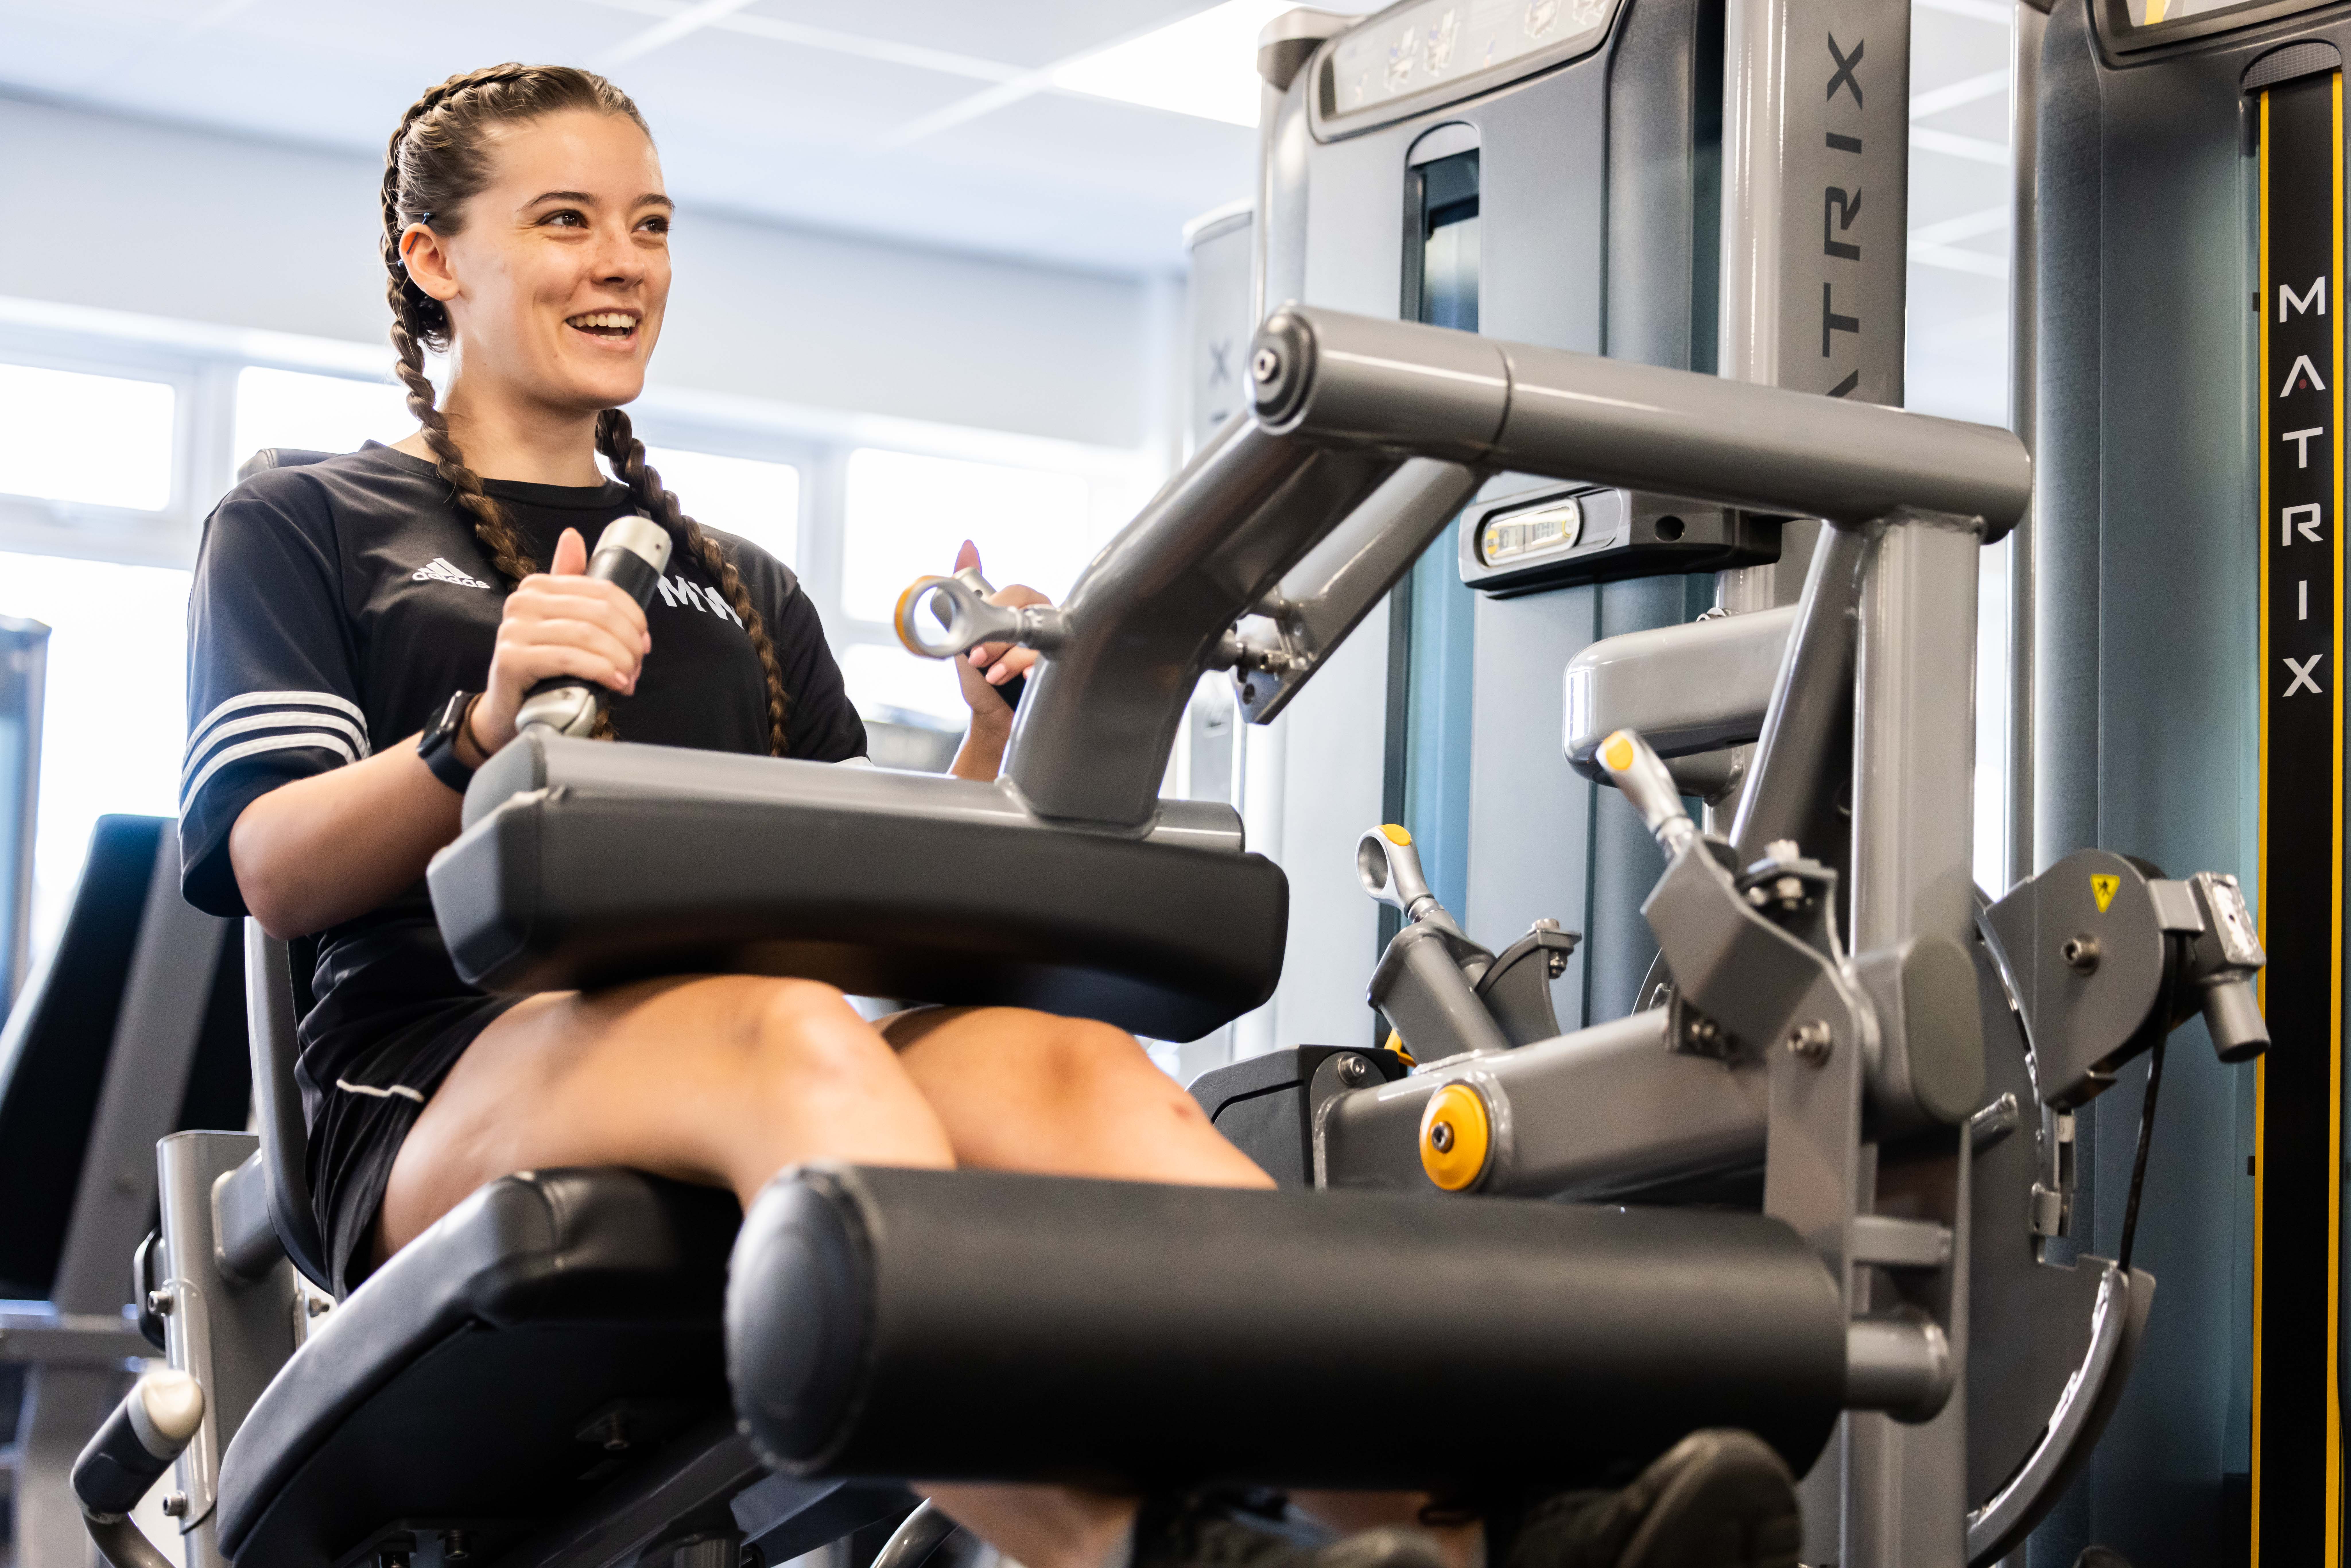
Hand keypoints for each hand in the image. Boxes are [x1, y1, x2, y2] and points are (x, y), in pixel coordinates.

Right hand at [466, 527, 651, 754]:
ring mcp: (513, 630)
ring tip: (628, 678)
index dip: (633, 617)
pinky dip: (600, 671)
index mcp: (538, 586)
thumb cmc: (544, 666)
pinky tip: (615, 684)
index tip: (644, 642)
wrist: (510, 708)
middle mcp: (522, 602)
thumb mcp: (560, 621)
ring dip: (619, 660)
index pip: (603, 591)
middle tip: (637, 665)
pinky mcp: (512, 659)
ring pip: (587, 636)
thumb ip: (570, 583)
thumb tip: (572, 536)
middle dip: (628, 642)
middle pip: (599, 614)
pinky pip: (569, 659)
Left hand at [950, 539, 1047, 728]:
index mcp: (1019, 611)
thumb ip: (963, 592)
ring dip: (1010, 657)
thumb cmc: (982, 680)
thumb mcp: (963, 636)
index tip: (976, 634)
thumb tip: (967, 545)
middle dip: (999, 635)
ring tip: (994, 675)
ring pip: (1039, 635)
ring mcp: (1054, 644)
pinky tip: (1020, 678)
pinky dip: (1031, 669)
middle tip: (979, 658)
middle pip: (1031, 609)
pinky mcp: (1060, 667)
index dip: (996, 606)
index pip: (1017, 591)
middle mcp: (1041, 622)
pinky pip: (1052, 659)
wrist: (993, 721)